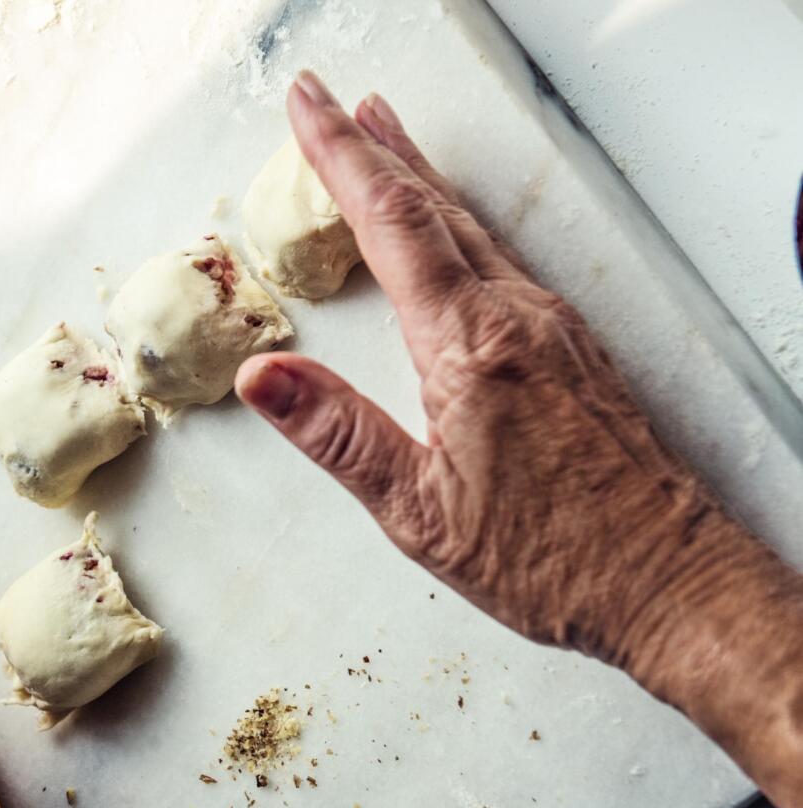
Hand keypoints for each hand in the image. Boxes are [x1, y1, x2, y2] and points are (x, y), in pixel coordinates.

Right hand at [237, 71, 802, 807]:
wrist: (669, 581)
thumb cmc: (554, 558)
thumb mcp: (421, 512)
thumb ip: (339, 435)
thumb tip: (264, 377)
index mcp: (470, 347)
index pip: (391, 225)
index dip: (341, 157)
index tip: (307, 108)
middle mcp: (516, 318)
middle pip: (432, 206)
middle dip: (374, 146)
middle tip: (330, 101)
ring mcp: (552, 327)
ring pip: (470, 226)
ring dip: (417, 175)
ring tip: (383, 135)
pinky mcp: (572, 347)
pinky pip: (499, 258)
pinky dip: (455, 222)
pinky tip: (448, 228)